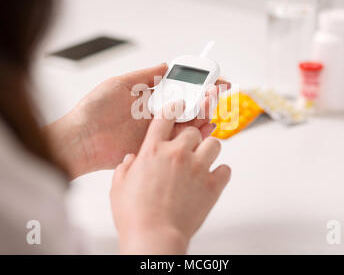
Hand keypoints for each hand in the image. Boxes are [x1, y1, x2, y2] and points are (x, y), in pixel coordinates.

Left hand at [44, 64, 229, 178]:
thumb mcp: (120, 84)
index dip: (196, 82)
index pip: (178, 87)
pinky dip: (197, 133)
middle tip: (217, 90)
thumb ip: (145, 76)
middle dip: (205, 97)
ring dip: (204, 112)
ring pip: (189, 121)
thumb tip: (166, 64)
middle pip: (188, 104)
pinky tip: (207, 125)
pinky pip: (181, 140)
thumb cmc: (93, 110)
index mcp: (148, 97)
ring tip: (213, 104)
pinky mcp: (156, 146)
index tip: (210, 76)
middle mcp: (156, 114)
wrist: (80, 140)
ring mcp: (157, 131)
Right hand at [110, 101, 230, 253]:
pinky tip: (212, 179)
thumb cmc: (134, 215)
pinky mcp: (212, 185)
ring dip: (209, 150)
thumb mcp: (118, 187)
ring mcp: (197, 168)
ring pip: (214, 143)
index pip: (165, 118)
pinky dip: (220, 173)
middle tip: (188, 149)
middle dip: (191, 137)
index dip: (174, 108)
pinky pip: (225, 169)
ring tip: (202, 161)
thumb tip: (130, 160)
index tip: (180, 106)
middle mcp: (176, 154)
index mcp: (152, 150)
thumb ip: (124, 168)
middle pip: (193, 130)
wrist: (154, 237)